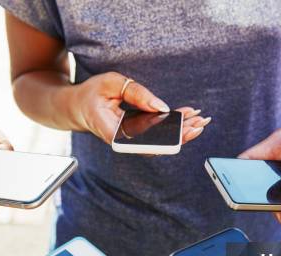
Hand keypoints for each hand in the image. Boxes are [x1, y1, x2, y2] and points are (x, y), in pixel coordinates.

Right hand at [66, 72, 210, 143]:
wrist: (79, 108)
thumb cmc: (92, 94)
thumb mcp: (111, 83)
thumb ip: (137, 93)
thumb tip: (162, 107)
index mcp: (112, 132)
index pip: (142, 141)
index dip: (164, 139)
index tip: (182, 129)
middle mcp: (123, 142)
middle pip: (156, 145)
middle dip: (181, 134)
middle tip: (200, 123)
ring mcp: (131, 142)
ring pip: (160, 142)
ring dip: (181, 131)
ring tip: (201, 120)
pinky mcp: (137, 138)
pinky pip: (158, 136)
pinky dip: (174, 127)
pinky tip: (190, 118)